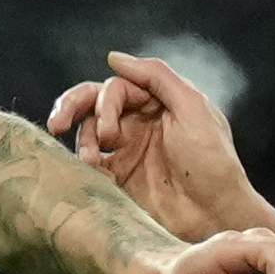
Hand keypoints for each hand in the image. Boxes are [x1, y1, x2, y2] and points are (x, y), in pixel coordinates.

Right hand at [50, 50, 274, 242]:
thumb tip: (113, 58)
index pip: (117, 88)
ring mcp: (128, 152)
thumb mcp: (192, 107)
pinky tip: (90, 174)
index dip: (105, 103)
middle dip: (72, 108)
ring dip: (83, 141)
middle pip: (94, 104)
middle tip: (58, 123)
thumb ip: (155, 76)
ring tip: (90, 160)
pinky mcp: (120, 181)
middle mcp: (139, 123)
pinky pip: (91, 166)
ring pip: (87, 133)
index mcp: (158, 102)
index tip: (109, 133)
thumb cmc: (213, 161)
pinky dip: (83, 166)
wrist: (216, 215)